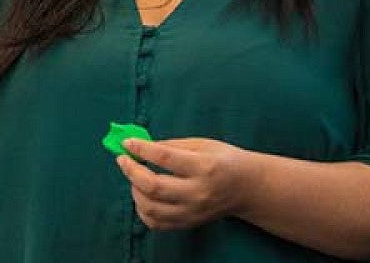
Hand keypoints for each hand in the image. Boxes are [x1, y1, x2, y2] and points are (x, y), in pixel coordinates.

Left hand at [116, 137, 255, 230]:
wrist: (246, 188)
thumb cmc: (223, 160)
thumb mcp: (202, 144)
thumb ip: (170, 146)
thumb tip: (140, 146)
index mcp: (204, 166)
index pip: (165, 157)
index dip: (142, 149)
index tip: (127, 144)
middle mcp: (198, 192)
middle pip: (154, 186)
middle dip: (132, 172)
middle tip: (123, 160)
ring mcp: (192, 212)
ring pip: (151, 208)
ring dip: (135, 190)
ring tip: (135, 177)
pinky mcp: (188, 224)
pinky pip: (156, 222)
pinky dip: (142, 209)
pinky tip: (143, 195)